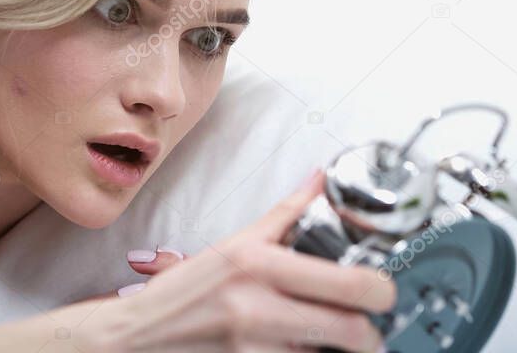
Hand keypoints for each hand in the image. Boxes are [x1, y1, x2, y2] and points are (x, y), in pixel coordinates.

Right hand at [74, 171, 394, 352]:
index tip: (380, 293)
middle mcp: (258, 307)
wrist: (133, 338)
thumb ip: (285, 215)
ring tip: (329, 343)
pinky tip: (299, 351)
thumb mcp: (233, 245)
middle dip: (371, 335)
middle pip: (355, 332)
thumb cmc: (183, 293)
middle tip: (367, 330)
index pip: (351, 283)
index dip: (382, 292)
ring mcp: (253, 349)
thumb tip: (320, 181)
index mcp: (259, 264)